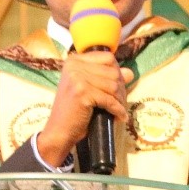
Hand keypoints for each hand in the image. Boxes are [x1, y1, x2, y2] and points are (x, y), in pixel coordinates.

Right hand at [35, 50, 133, 165]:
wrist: (59, 131)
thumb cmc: (73, 111)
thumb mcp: (89, 89)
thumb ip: (107, 78)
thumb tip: (130, 73)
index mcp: (74, 60)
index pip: (108, 58)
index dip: (118, 73)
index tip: (119, 88)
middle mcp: (74, 65)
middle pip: (113, 72)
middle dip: (122, 90)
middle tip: (121, 103)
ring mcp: (77, 78)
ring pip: (114, 86)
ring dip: (120, 101)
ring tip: (119, 111)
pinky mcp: (82, 92)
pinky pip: (110, 100)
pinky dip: (118, 110)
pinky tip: (120, 117)